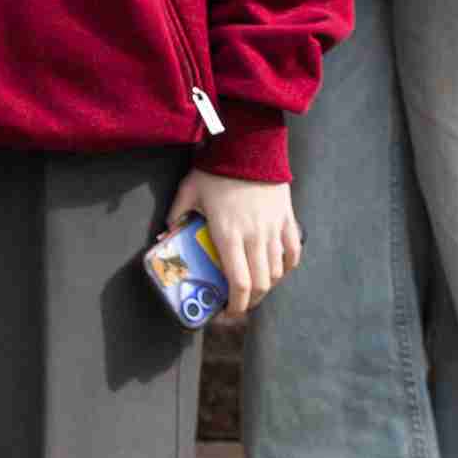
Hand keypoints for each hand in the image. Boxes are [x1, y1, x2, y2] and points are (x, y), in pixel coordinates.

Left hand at [174, 168, 297, 322]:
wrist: (250, 146)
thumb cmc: (217, 169)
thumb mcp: (189, 191)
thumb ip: (176, 214)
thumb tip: (165, 233)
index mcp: (229, 235)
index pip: (238, 283)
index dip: (235, 305)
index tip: (227, 312)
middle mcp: (254, 238)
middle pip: (259, 284)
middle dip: (249, 301)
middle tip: (239, 303)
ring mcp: (274, 230)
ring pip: (276, 272)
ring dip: (265, 286)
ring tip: (253, 287)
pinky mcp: (288, 220)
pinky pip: (292, 253)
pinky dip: (286, 267)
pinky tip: (277, 269)